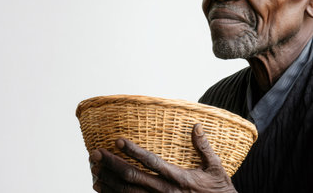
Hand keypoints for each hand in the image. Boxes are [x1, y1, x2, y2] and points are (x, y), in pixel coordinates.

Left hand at [89, 123, 237, 192]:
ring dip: (109, 182)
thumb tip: (196, 125)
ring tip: (94, 170)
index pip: (151, 162)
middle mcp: (165, 192)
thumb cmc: (219, 191)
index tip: (118, 141)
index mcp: (178, 178)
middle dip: (111, 165)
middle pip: (132, 178)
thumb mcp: (215, 168)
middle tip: (95, 154)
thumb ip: (204, 147)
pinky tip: (103, 189)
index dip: (133, 151)